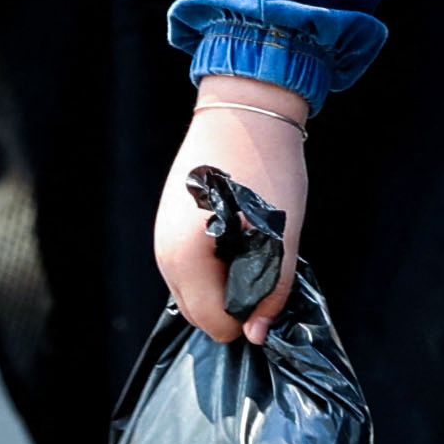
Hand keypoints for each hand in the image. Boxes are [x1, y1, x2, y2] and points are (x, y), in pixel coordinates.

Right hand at [153, 77, 312, 342]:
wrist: (244, 107)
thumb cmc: (267, 168)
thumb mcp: (282, 235)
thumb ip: (271, 290)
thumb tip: (257, 335)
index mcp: (187, 260)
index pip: (214, 323)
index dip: (248, 316)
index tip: (271, 287)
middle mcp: (164, 254)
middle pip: (198, 312)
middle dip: (233, 303)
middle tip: (265, 267)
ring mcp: (161, 237)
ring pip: (192, 290)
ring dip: (223, 282)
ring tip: (252, 245)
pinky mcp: (167, 223)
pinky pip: (188, 266)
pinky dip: (212, 264)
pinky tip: (237, 234)